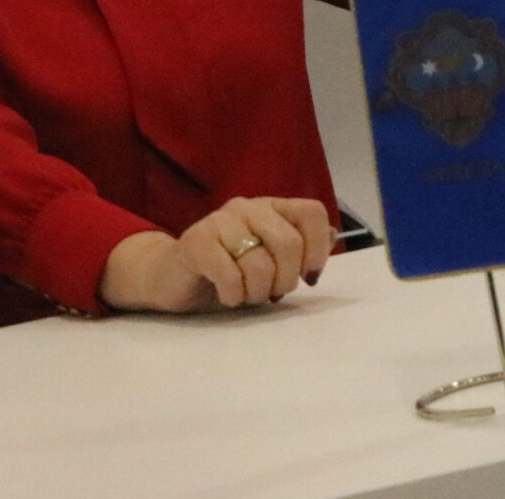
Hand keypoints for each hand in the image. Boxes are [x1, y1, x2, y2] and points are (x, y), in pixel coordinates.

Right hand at [97, 196, 333, 312]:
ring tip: (244, 293)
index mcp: (270, 208)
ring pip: (260, 265)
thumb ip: (300, 248)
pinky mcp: (196, 242)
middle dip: (285, 280)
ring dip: (257, 293)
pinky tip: (225, 294)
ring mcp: (219, 221)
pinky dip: (233, 296)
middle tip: (271, 292)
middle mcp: (246, 207)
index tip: (308, 276)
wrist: (173, 277)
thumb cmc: (228, 271)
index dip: (318, 249)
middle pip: (289, 244)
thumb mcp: (270, 260)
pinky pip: (231, 276)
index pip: (311, 213)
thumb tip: (332, 235)